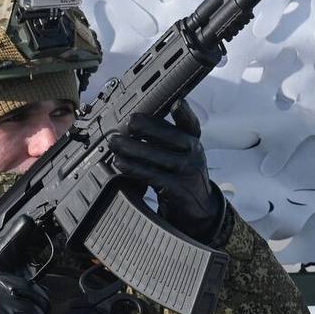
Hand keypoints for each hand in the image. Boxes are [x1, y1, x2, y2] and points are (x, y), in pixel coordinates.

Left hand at [109, 99, 225, 243]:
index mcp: (194, 142)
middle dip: (146, 127)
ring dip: (131, 147)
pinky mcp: (177, 189)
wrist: (199, 210)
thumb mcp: (181, 155)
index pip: (190, 124)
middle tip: (127, 123)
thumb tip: (134, 124)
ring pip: (156, 155)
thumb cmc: (183, 177)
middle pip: (169, 136)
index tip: (176, 103)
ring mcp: (186, 172)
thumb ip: (166, 140)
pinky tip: (120, 162)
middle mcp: (194, 154)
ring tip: (115, 142)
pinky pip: (151, 175)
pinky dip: (133, 168)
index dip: (184, 113)